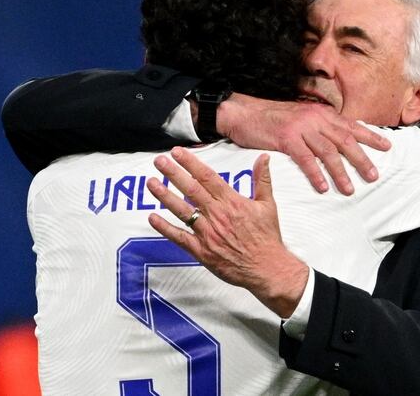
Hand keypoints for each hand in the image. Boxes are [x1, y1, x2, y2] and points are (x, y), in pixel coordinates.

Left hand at [147, 147, 308, 317]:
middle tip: (159, 161)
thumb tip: (264, 158)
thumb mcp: (268, 204)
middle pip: (191, 189)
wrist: (267, 268)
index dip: (190, 163)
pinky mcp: (202, 251)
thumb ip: (263, 179)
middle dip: (173, 173)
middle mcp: (217, 215)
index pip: (207, 177)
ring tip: (151, 183)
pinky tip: (153, 218)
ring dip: (165, 196)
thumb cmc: (267, 237)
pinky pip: (180, 237)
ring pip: (182, 210)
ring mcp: (208, 233)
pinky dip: (165, 228)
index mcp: (232, 202)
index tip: (177, 153)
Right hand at [217, 93, 390, 194]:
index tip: (387, 147)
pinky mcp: (286, 138)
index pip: (351, 125)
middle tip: (374, 176)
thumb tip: (338, 142)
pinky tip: (323, 187)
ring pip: (328, 152)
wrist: (244, 113)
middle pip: (345, 141)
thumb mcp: (301, 118)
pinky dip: (315, 174)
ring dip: (341, 172)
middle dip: (361, 159)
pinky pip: (305, 159)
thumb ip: (319, 127)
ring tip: (349, 189)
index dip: (370, 136)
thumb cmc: (272, 119)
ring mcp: (301, 128)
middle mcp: (315, 119)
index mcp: (321, 114)